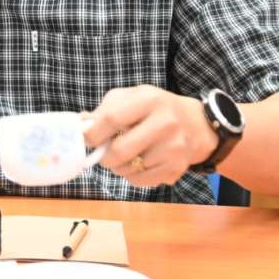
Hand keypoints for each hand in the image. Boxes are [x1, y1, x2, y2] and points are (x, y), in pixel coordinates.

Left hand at [82, 85, 215, 187]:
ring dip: (118, 166)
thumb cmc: (156, 109)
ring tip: (126, 155)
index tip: (88, 139)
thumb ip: (106, 109)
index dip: (92, 133)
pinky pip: (140, 181)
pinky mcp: (176, 168)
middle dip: (104, 156)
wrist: (198, 125)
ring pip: (127, 169)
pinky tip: (140, 163)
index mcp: (149, 99)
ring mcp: (173, 148)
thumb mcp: (133, 98)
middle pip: (118, 151)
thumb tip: (80, 125)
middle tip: (105, 152)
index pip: (110, 119)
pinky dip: (132, 176)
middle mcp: (165, 123)